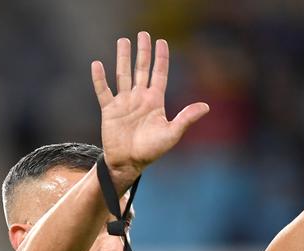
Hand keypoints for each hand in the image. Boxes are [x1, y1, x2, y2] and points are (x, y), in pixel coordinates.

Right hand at [91, 32, 208, 188]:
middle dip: (143, 51)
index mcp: (155, 101)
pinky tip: (97, 64)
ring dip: (123, 57)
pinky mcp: (109, 110)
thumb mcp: (172, 134)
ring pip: (123, 74)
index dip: (161, 58)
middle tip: (142, 34)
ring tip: (122, 41)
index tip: (162, 42)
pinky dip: (99, 78)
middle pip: (141, 68)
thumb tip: (206, 107)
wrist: (128, 163)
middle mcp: (139, 98)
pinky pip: (103, 91)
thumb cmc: (151, 151)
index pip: (159, 74)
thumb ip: (186, 118)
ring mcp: (124, 103)